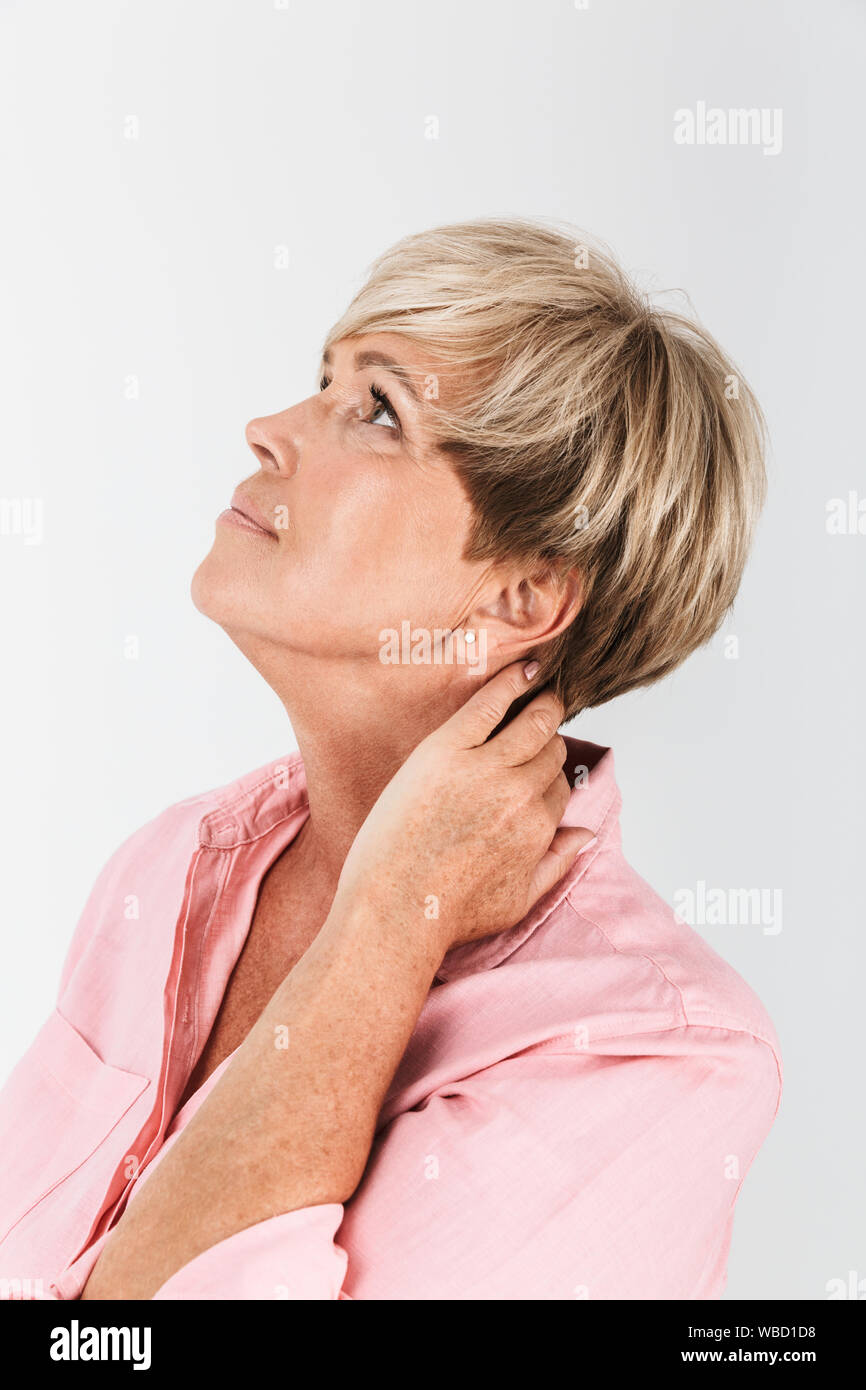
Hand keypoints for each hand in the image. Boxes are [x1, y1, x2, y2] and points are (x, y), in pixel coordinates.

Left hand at [332, 660, 594, 954]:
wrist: (392, 911)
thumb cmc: (448, 912)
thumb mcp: (519, 900)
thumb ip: (558, 863)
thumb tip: (586, 833)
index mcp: (539, 828)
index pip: (560, 783)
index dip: (548, 774)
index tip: (536, 766)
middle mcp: (519, 795)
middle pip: (551, 748)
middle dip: (548, 739)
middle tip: (540, 724)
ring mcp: (483, 769)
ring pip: (532, 723)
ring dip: (541, 706)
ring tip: (540, 693)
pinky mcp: (445, 751)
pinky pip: (490, 703)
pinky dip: (512, 682)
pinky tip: (525, 669)